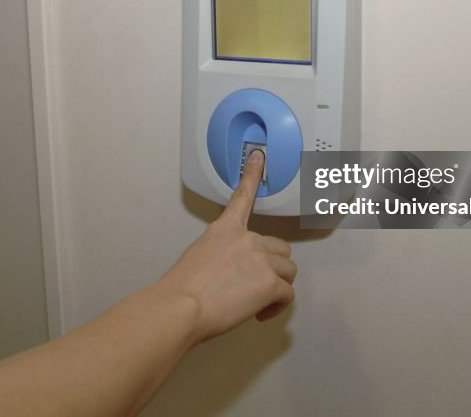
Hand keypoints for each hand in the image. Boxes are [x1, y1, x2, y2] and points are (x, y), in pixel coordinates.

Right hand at [156, 149, 296, 344]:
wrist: (182, 306)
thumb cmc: (182, 289)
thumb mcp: (196, 259)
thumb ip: (219, 256)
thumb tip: (227, 271)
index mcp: (224, 230)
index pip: (242, 197)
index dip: (251, 175)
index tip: (258, 157)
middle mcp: (246, 239)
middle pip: (280, 248)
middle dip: (273, 267)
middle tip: (255, 286)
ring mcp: (261, 259)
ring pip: (287, 272)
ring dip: (276, 288)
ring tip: (256, 303)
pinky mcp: (270, 282)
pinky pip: (287, 294)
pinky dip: (276, 307)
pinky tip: (260, 313)